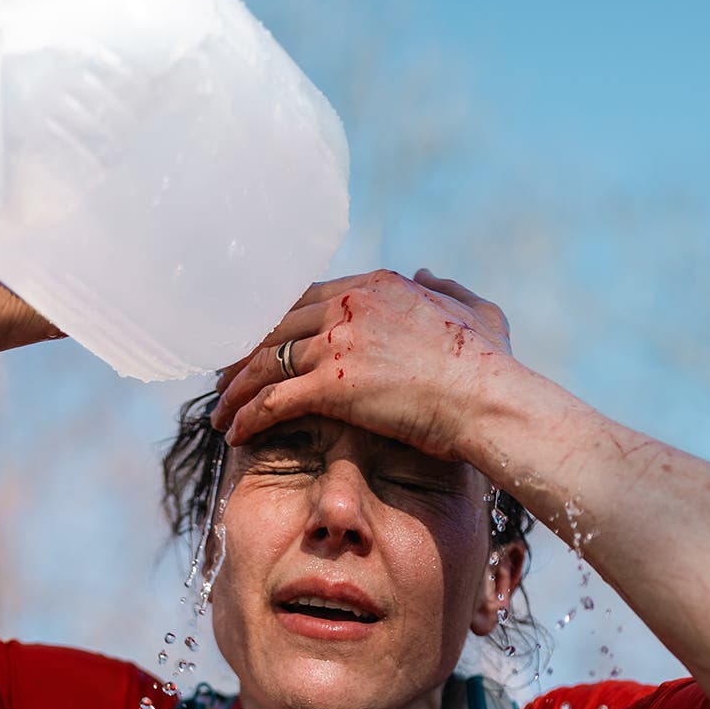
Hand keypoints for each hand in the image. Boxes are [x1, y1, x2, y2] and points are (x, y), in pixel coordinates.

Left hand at [211, 268, 516, 459]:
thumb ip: (446, 288)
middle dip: (243, 356)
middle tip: (223, 381)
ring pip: (265, 363)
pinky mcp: (332, 384)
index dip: (274, 326)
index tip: (258, 348)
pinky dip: (248, 416)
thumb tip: (425, 273)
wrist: (489, 400)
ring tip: (220, 415)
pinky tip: (235, 435)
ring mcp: (338, 342)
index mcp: (373, 286)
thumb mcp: (477, 311)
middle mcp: (349, 305)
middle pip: (274, 327)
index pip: (304, 299)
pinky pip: (272, 399)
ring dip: (235, 391)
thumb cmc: (489, 366)